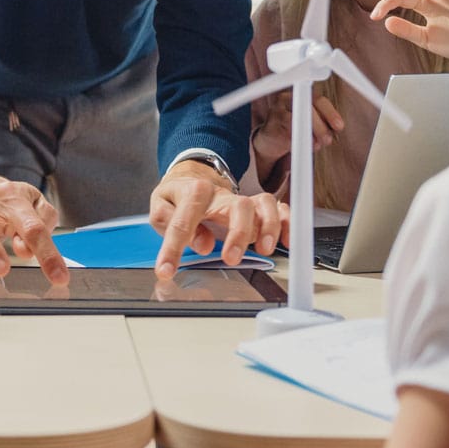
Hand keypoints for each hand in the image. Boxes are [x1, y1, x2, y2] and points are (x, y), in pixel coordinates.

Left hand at [149, 159, 288, 278]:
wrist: (193, 177)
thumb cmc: (177, 196)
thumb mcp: (160, 205)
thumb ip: (169, 221)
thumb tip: (201, 243)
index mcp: (193, 191)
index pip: (183, 220)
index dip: (173, 247)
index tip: (165, 270)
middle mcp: (222, 196)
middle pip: (239, 206)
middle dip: (239, 233)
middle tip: (230, 259)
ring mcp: (242, 201)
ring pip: (264, 205)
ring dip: (268, 227)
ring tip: (264, 250)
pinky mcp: (257, 209)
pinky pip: (280, 209)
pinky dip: (288, 223)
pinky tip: (286, 243)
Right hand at [251, 90, 345, 179]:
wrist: (270, 139)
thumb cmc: (293, 130)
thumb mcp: (310, 124)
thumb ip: (322, 123)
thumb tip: (336, 129)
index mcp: (301, 95)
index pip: (319, 100)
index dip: (330, 113)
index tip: (339, 126)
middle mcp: (288, 98)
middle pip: (309, 108)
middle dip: (321, 127)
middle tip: (327, 140)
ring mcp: (277, 109)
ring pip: (298, 121)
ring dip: (311, 136)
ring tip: (315, 145)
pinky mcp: (271, 123)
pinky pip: (288, 132)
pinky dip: (297, 141)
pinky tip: (301, 145)